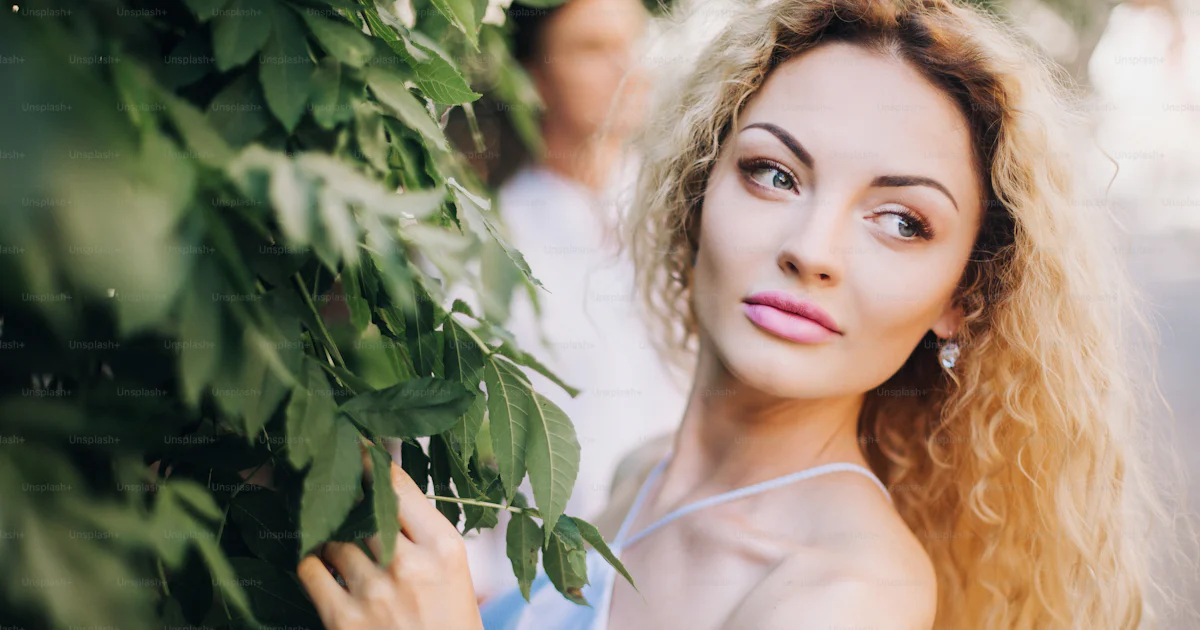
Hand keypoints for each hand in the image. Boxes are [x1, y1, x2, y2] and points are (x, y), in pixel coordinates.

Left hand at [297, 461, 483, 629]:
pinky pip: (310, 570)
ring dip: (330, 535)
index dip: (370, 461)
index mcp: (444, 548)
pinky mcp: (342, 619)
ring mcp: (372, 592)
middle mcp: (408, 564)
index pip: (398, 486)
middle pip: (360, 507)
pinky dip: (310, 562)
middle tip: (331, 483)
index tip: (354, 445)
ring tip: (332, 536)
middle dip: (343, 496)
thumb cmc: (450, 625)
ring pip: (333, 538)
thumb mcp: (454, 573)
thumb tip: (385, 488)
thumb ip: (425, 532)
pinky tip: (319, 564)